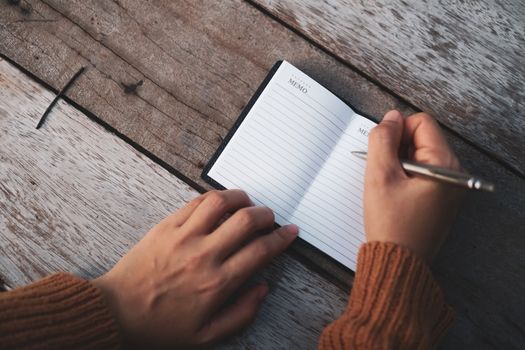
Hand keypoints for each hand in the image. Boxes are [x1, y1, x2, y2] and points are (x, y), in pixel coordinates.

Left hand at [93, 190, 297, 348]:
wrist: (117, 312)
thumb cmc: (160, 326)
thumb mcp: (206, 335)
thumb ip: (242, 314)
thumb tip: (263, 289)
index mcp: (217, 283)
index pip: (261, 251)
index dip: (281, 238)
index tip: (288, 232)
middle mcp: (204, 255)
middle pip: (246, 221)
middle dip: (266, 214)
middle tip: (269, 217)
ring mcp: (184, 237)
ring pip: (221, 202)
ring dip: (241, 198)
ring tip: (246, 203)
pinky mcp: (166, 226)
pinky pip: (195, 202)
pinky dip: (214, 198)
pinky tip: (220, 203)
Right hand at [364, 110, 462, 259]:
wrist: (397, 262)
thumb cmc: (390, 223)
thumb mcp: (380, 176)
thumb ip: (383, 139)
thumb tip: (390, 117)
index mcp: (445, 165)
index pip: (421, 123)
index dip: (396, 132)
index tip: (383, 155)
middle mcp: (454, 172)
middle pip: (421, 138)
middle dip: (397, 149)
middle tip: (384, 175)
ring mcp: (449, 186)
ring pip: (418, 155)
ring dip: (398, 163)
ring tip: (389, 187)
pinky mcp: (440, 197)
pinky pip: (421, 172)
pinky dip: (403, 176)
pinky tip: (394, 194)